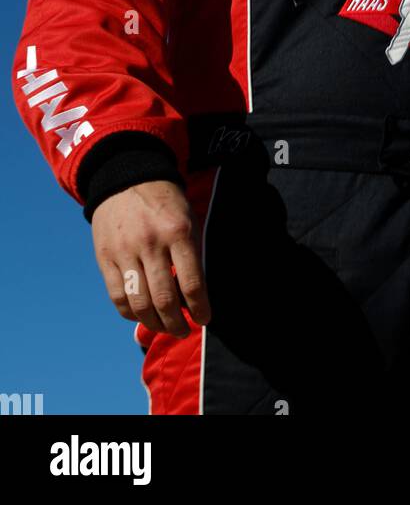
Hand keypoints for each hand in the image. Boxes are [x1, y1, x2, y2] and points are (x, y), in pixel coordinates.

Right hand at [91, 180, 210, 337]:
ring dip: (154, 324)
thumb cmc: (165, 202)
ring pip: (139, 303)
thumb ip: (191, 254)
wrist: (126, 177)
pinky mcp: (105, 258)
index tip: (204, 319)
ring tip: (164, 328)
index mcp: (178, 232)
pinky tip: (141, 314)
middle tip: (184, 330)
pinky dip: (131, 313)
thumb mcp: (188, 219)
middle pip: (164, 299)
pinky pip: (117, 297)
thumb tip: (193, 297)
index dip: (199, 309)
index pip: (192, 283)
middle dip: (177, 324)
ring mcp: (125, 251)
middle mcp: (151, 243)